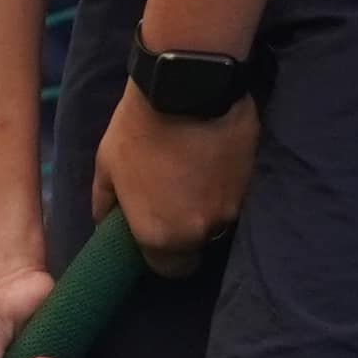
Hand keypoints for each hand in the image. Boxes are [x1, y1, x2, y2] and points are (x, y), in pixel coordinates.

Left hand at [90, 83, 259, 272]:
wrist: (187, 86)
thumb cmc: (139, 128)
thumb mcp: (106, 165)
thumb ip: (105, 202)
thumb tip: (104, 221)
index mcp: (160, 235)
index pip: (169, 271)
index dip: (163, 257)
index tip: (157, 234)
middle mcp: (199, 231)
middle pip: (198, 247)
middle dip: (188, 232)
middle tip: (175, 199)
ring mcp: (231, 208)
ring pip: (220, 221)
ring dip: (208, 206)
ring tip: (195, 173)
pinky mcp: (253, 182)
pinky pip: (238, 195)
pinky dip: (226, 185)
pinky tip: (214, 160)